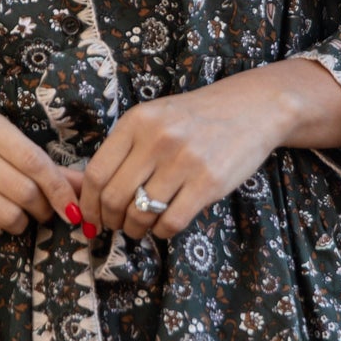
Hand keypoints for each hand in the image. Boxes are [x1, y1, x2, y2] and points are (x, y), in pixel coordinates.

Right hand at [0, 110, 85, 257]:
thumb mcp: (6, 151)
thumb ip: (47, 168)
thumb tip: (88, 187)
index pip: (34, 161)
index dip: (59, 190)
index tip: (73, 210)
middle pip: (24, 192)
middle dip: (39, 209)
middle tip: (38, 212)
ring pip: (8, 215)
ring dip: (18, 223)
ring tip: (9, 213)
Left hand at [78, 74, 283, 240]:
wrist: (251, 108)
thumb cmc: (196, 118)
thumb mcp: (154, 118)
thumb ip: (125, 147)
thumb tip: (92, 191)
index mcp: (136, 122)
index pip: (97, 173)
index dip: (88, 203)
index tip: (91, 216)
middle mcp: (157, 139)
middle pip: (114, 197)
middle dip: (110, 220)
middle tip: (116, 225)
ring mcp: (184, 161)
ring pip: (142, 213)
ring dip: (135, 229)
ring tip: (140, 227)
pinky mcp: (209, 182)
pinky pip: (171, 222)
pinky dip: (161, 231)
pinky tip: (163, 225)